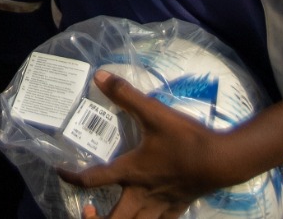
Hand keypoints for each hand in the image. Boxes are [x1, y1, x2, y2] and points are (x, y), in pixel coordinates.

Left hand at [60, 71, 221, 218]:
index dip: (72, 177)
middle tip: (86, 211)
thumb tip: (100, 76)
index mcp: (130, 173)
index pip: (92, 180)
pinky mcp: (176, 209)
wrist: (221, 161)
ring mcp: (159, 206)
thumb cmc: (185, 139)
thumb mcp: (154, 113)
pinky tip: (145, 214)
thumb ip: (126, 94)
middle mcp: (140, 195)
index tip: (61, 171)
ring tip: (109, 215)